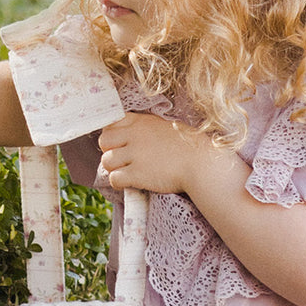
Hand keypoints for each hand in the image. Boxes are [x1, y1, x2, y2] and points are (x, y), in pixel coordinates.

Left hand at [98, 112, 226, 194]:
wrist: (201, 164)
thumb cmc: (190, 146)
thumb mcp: (167, 126)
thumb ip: (147, 128)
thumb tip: (133, 135)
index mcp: (142, 122)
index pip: (111, 123)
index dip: (113, 135)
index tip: (120, 144)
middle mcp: (135, 135)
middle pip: (104, 141)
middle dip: (109, 151)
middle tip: (122, 160)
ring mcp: (135, 155)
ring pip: (106, 161)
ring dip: (114, 169)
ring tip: (127, 173)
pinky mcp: (137, 174)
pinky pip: (114, 179)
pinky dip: (119, 183)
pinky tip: (130, 183)